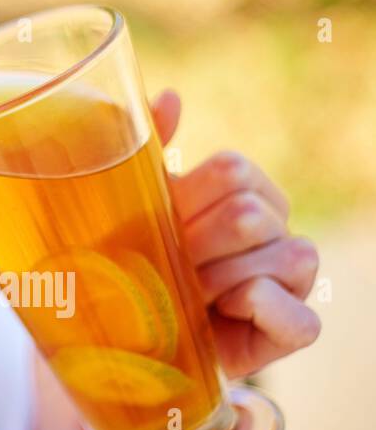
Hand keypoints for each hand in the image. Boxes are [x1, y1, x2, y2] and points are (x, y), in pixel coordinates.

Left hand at [150, 89, 321, 380]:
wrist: (131, 333)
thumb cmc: (138, 258)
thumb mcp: (136, 201)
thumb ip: (152, 147)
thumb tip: (171, 96)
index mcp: (245, 189)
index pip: (232, 171)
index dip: (187, 202)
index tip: (158, 227)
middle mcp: (278, 226)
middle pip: (252, 214)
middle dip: (198, 245)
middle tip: (170, 266)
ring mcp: (292, 277)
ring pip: (283, 255)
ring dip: (218, 280)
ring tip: (189, 294)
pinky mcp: (294, 327)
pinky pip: (298, 315)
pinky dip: (256, 311)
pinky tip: (222, 312)